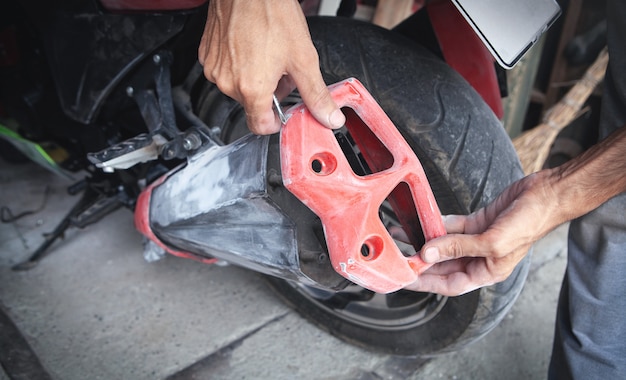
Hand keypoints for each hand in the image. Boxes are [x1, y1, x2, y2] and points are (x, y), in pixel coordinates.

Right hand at [198, 0, 345, 134]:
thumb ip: (316, 94)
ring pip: (239, 87)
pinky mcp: (207, 55)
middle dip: (270, 93)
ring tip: (268, 53)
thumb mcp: (303, 58)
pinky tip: (252, 46)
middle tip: (283, 69)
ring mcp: (215, 68)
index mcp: (251, 88)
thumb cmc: (271, 13)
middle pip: (252, 104)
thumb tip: (330, 117)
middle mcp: (228, 82)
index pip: (260, 126)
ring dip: (255, 78)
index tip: (284, 111)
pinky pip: (225, 71)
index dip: (276, 121)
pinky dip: (240, 64)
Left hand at [403, 171, 564, 295]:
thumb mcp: (492, 242)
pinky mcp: (477, 221)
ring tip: (401, 236)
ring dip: (424, 240)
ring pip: (444, 244)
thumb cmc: (529, 224)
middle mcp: (480, 258)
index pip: (450, 284)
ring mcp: (477, 239)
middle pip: (443, 265)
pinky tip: (420, 220)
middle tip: (396, 257)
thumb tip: (428, 253)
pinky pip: (451, 225)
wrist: (545, 195)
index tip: (405, 279)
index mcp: (487, 272)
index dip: (427, 283)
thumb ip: (458, 248)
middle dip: (420, 262)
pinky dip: (436, 223)